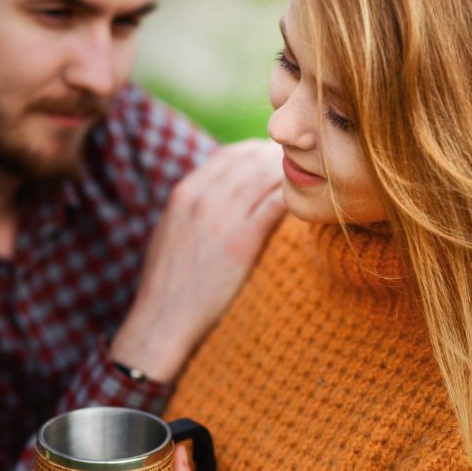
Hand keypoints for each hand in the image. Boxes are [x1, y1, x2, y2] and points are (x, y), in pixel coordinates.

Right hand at [109, 139, 285, 380]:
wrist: (163, 318)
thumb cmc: (168, 281)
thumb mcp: (171, 230)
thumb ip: (193, 206)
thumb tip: (217, 193)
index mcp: (184, 194)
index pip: (228, 154)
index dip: (256, 152)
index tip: (273, 159)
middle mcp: (202, 199)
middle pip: (250, 160)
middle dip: (277, 159)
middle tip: (300, 166)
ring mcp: (222, 220)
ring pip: (265, 178)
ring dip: (289, 176)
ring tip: (308, 182)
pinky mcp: (241, 244)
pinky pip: (275, 207)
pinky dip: (291, 199)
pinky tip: (305, 204)